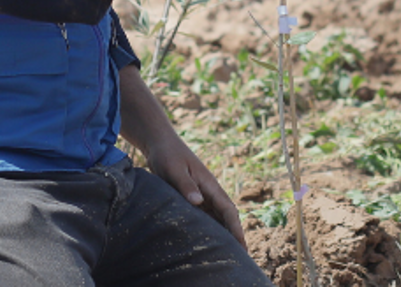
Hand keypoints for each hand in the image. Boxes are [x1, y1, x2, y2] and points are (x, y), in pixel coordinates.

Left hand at [117, 67, 247, 247]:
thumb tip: (199, 202)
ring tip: (226, 254)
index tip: (242, 244)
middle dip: (234, 235)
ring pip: (216, 218)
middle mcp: (208, 191)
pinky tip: (207, 241)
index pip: (227, 209)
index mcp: (209, 184)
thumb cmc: (167, 154)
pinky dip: (209, 228)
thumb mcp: (173, 169)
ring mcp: (201, 194)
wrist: (159, 143)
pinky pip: (204, 216)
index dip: (236, 228)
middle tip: (240, 258)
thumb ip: (185, 185)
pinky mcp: (191, 196)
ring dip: (222, 234)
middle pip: (226, 217)